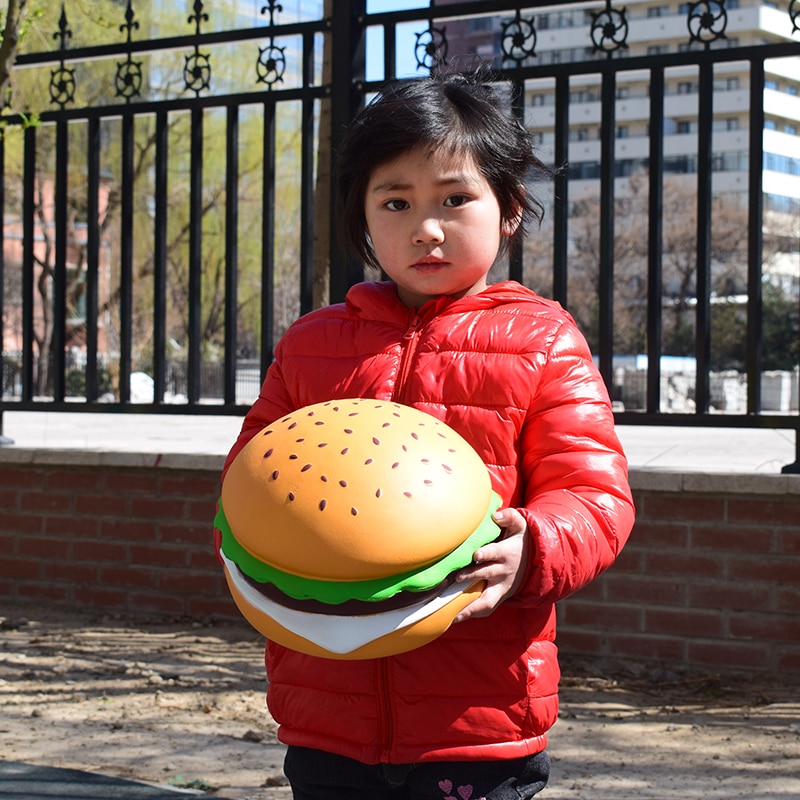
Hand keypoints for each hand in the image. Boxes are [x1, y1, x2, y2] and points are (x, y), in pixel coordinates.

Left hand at [453, 507, 529, 622]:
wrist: (534, 560)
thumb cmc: (519, 538)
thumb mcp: (520, 525)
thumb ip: (510, 517)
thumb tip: (496, 515)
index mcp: (506, 552)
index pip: (495, 553)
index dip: (486, 554)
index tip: (476, 554)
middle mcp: (503, 571)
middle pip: (487, 574)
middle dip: (472, 576)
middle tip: (456, 578)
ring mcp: (501, 585)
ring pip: (487, 598)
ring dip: (471, 605)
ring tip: (454, 612)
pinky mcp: (500, 595)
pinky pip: (487, 607)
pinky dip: (473, 613)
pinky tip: (455, 618)